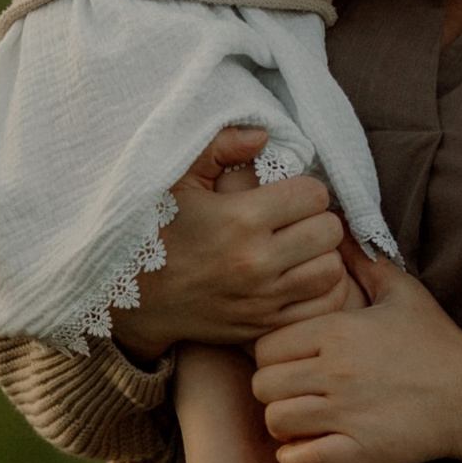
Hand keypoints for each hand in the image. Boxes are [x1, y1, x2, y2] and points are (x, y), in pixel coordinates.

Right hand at [107, 127, 349, 353]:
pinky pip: (321, 306)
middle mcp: (257, 262)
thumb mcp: (177, 179)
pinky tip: (300, 277)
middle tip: (298, 220)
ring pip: (332, 270)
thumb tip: (262, 136)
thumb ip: (219, 147)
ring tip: (301, 248)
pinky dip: (319, 290)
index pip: (314, 195)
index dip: (306, 189)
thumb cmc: (155, 230)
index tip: (289, 194)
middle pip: (329, 231)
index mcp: (240, 219)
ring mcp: (262, 299)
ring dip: (322, 255)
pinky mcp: (263, 326)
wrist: (128, 298)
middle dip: (318, 219)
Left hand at [252, 260, 461, 462]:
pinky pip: (299, 461)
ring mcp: (346, 415)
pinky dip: (296, 458)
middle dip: (272, 388)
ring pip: (276, 421)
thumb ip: (363, 261)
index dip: (270, 353)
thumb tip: (337, 228)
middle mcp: (335, 373)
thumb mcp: (402, 292)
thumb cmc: (437, 342)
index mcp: (338, 332)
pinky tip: (310, 446)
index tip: (288, 359)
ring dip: (283, 422)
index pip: (265, 345)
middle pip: (263, 384)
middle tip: (291, 390)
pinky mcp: (359, 452)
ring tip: (301, 418)